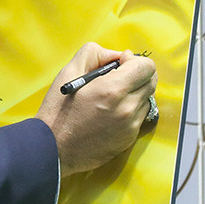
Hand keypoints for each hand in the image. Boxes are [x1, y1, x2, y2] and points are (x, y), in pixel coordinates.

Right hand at [35, 43, 157, 176]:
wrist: (53, 149)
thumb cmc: (58, 111)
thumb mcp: (69, 72)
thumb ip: (95, 54)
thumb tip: (117, 56)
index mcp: (113, 89)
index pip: (147, 67)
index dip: (135, 60)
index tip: (121, 63)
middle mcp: (127, 108)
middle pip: (151, 82)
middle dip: (138, 75)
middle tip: (118, 77)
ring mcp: (130, 126)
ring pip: (146, 99)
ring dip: (135, 93)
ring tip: (111, 97)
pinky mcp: (129, 139)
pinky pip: (139, 117)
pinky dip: (130, 109)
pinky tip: (110, 112)